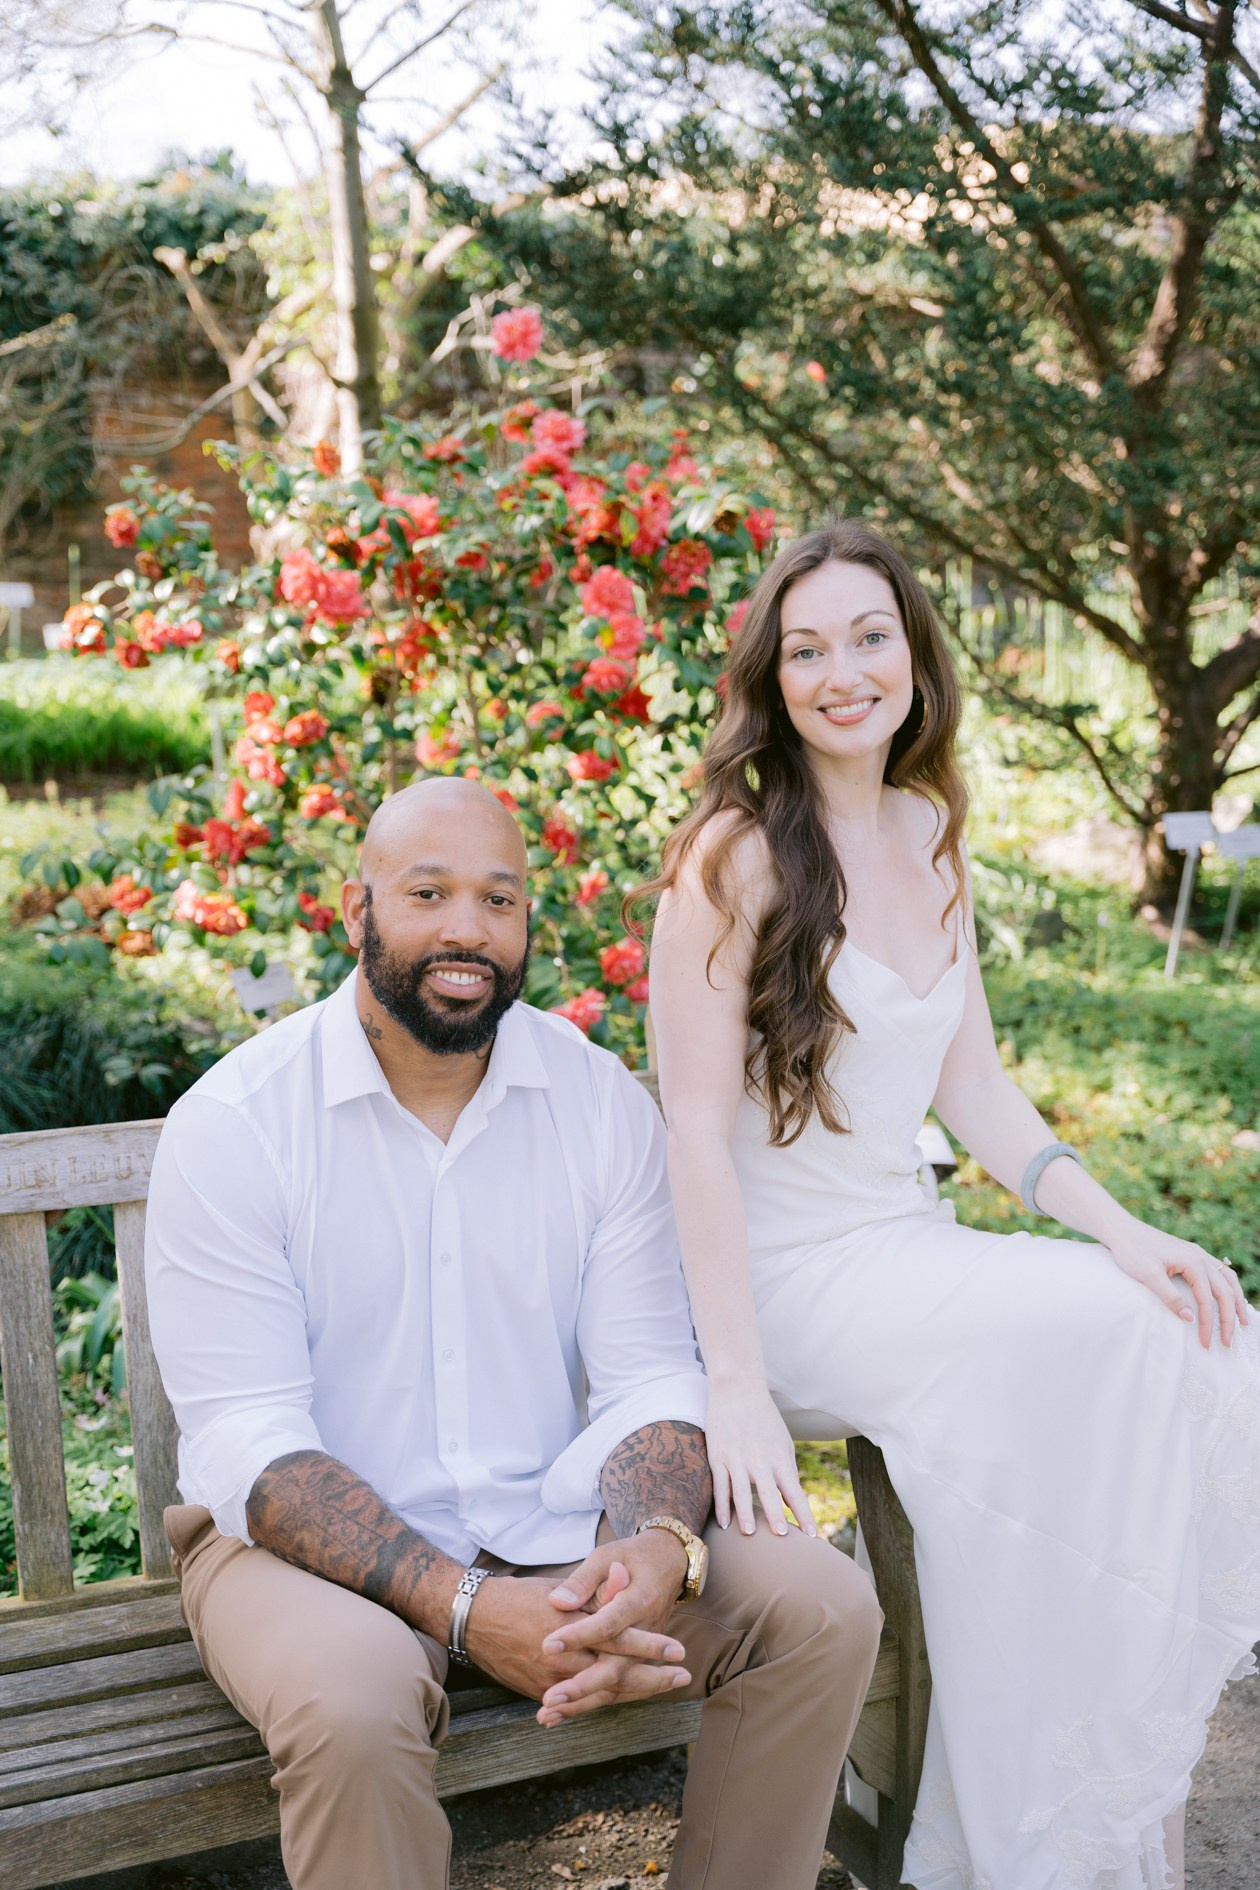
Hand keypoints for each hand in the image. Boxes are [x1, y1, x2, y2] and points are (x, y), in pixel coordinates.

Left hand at [536, 1533, 692, 1726]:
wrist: (669, 1563)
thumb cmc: (633, 1556)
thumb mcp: (608, 1556)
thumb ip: (584, 1580)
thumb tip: (558, 1602)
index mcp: (640, 1600)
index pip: (608, 1624)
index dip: (579, 1636)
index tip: (548, 1645)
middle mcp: (646, 1631)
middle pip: (615, 1667)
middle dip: (581, 1686)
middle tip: (549, 1699)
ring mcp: (646, 1651)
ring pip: (616, 1685)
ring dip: (582, 1703)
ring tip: (548, 1716)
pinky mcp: (639, 1660)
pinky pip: (617, 1687)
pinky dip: (591, 1702)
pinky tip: (562, 1715)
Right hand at [704, 1382, 816, 1537]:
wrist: (738, 1388)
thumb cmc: (764, 1418)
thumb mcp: (783, 1442)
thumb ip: (787, 1470)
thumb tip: (791, 1500)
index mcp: (779, 1457)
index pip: (795, 1492)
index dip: (804, 1514)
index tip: (812, 1535)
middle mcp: (759, 1459)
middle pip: (769, 1493)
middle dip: (776, 1515)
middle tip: (782, 1537)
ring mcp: (737, 1458)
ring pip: (741, 1491)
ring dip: (745, 1513)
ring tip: (749, 1533)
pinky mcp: (717, 1456)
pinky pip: (720, 1485)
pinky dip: (721, 1505)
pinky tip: (723, 1523)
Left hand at [1101, 1219, 1249, 1349]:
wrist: (1121, 1229)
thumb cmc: (1132, 1251)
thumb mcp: (1148, 1276)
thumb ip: (1171, 1297)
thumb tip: (1191, 1319)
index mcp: (1193, 1262)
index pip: (1207, 1300)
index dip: (1207, 1324)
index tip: (1205, 1344)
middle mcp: (1201, 1257)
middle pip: (1225, 1291)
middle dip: (1228, 1318)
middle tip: (1227, 1341)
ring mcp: (1197, 1253)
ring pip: (1227, 1279)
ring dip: (1235, 1301)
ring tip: (1241, 1320)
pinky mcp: (1191, 1253)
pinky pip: (1219, 1271)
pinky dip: (1228, 1286)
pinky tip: (1227, 1296)